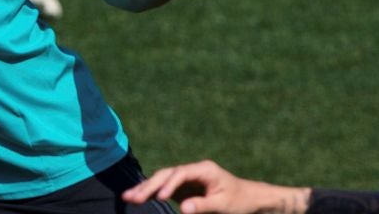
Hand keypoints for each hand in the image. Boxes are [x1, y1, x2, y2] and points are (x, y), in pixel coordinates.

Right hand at [123, 160, 306, 213]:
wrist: (251, 200)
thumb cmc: (241, 201)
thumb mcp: (225, 205)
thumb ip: (204, 205)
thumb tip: (182, 208)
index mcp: (204, 169)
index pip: (181, 173)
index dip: (169, 184)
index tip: (160, 197)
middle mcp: (193, 171)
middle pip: (166, 174)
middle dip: (148, 186)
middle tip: (132, 197)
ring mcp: (187, 179)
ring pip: (162, 180)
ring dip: (145, 189)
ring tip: (127, 198)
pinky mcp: (184, 189)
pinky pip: (164, 189)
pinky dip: (151, 193)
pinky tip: (137, 197)